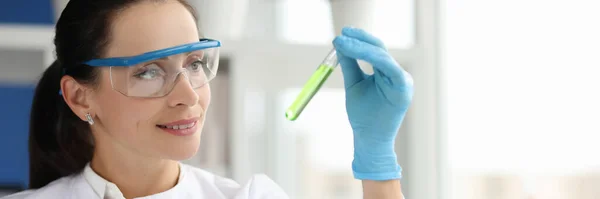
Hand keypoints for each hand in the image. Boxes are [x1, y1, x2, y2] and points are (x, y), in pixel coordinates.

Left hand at [333, 27, 413, 180]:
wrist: (369, 138)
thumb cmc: (363, 114)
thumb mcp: (354, 84)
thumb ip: (350, 64)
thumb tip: (340, 43)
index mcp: (387, 72)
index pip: (374, 49)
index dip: (359, 39)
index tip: (341, 33)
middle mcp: (396, 74)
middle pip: (379, 49)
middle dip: (359, 40)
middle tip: (340, 35)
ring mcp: (402, 80)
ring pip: (381, 55)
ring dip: (361, 47)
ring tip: (343, 43)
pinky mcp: (403, 88)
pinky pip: (388, 66)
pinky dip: (371, 57)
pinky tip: (355, 51)